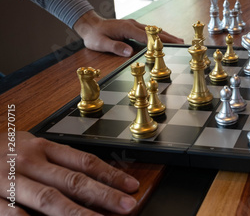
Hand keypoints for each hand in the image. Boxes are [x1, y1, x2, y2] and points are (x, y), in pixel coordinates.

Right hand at [0, 131, 139, 214]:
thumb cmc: (1, 151)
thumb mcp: (29, 147)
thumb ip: (56, 161)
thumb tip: (93, 178)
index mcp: (41, 147)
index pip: (83, 161)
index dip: (110, 174)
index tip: (131, 186)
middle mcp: (27, 161)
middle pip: (71, 180)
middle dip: (102, 195)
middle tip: (127, 206)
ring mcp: (8, 180)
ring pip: (47, 198)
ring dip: (76, 213)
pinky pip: (12, 213)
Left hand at [74, 10, 183, 56]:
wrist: (89, 24)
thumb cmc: (94, 35)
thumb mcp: (101, 43)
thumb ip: (115, 47)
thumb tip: (129, 52)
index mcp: (126, 28)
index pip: (146, 36)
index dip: (159, 40)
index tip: (171, 44)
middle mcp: (132, 24)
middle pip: (154, 31)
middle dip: (168, 37)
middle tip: (181, 42)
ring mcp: (133, 25)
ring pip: (153, 30)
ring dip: (165, 35)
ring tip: (177, 41)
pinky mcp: (133, 27)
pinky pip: (149, 31)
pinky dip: (158, 34)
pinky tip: (164, 38)